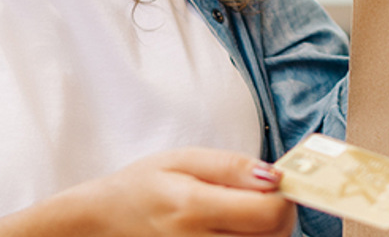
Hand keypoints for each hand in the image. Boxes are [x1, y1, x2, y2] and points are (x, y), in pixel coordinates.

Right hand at [54, 148, 294, 236]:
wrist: (105, 222)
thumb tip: (275, 176)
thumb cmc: (143, 187)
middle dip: (280, 216)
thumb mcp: (182, 160)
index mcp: (194, 208)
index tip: (273, 183)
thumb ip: (231, 166)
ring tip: (245, 216)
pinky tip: (234, 232)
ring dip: (267, 234)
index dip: (283, 196)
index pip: (269, 212)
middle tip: (261, 199)